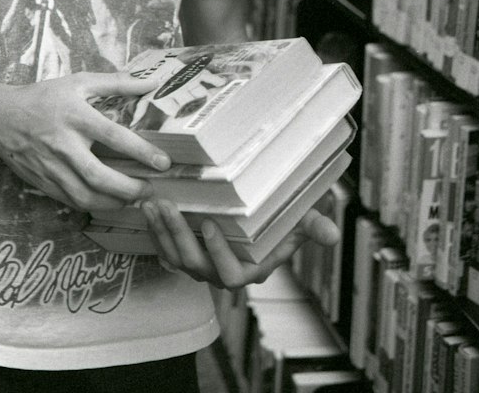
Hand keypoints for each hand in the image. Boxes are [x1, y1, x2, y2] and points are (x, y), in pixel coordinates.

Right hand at [0, 71, 172, 210]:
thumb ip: (114, 83)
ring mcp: (52, 166)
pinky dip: (94, 206)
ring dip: (114, 203)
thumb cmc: (43, 97)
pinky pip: (71, 201)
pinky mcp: (43, 182)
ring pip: (86, 196)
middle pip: (99, 176)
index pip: (113, 136)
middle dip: (129, 189)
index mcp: (75, 116)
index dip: (140, 151)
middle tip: (150, 189)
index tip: (163, 163)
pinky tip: (108, 202)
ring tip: (132, 199)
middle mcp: (64, 144)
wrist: (1, 117)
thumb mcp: (77, 83)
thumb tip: (149, 83)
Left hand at [141, 200, 340, 289]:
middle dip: (178, 235)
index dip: (218, 254)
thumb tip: (332, 234)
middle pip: (196, 265)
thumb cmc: (277, 220)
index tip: (209, 225)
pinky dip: (154, 232)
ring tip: (153, 203)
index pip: (232, 274)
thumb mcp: (297, 222)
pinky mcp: (183, 255)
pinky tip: (146, 210)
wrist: (255, 218)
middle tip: (167, 206)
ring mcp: (201, 266)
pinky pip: (164, 251)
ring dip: (161, 231)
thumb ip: (311, 227)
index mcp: (251, 270)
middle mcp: (222, 273)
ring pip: (176, 257)